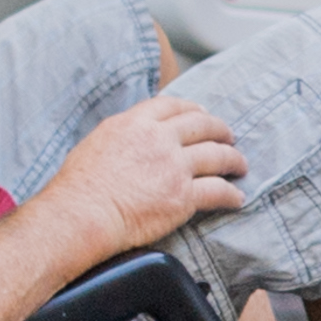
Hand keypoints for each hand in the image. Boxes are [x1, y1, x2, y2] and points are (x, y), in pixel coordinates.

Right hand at [36, 94, 246, 262]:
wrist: (83, 214)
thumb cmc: (80, 187)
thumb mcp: (98, 142)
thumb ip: (125, 135)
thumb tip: (134, 137)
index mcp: (136, 123)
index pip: (174, 106)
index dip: (194, 109)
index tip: (203, 114)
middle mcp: (159, 139)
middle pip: (202, 125)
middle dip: (221, 130)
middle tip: (229, 137)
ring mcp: (174, 167)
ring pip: (217, 156)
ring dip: (234, 160)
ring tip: (240, 166)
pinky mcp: (183, 196)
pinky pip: (217, 191)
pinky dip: (230, 195)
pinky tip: (236, 198)